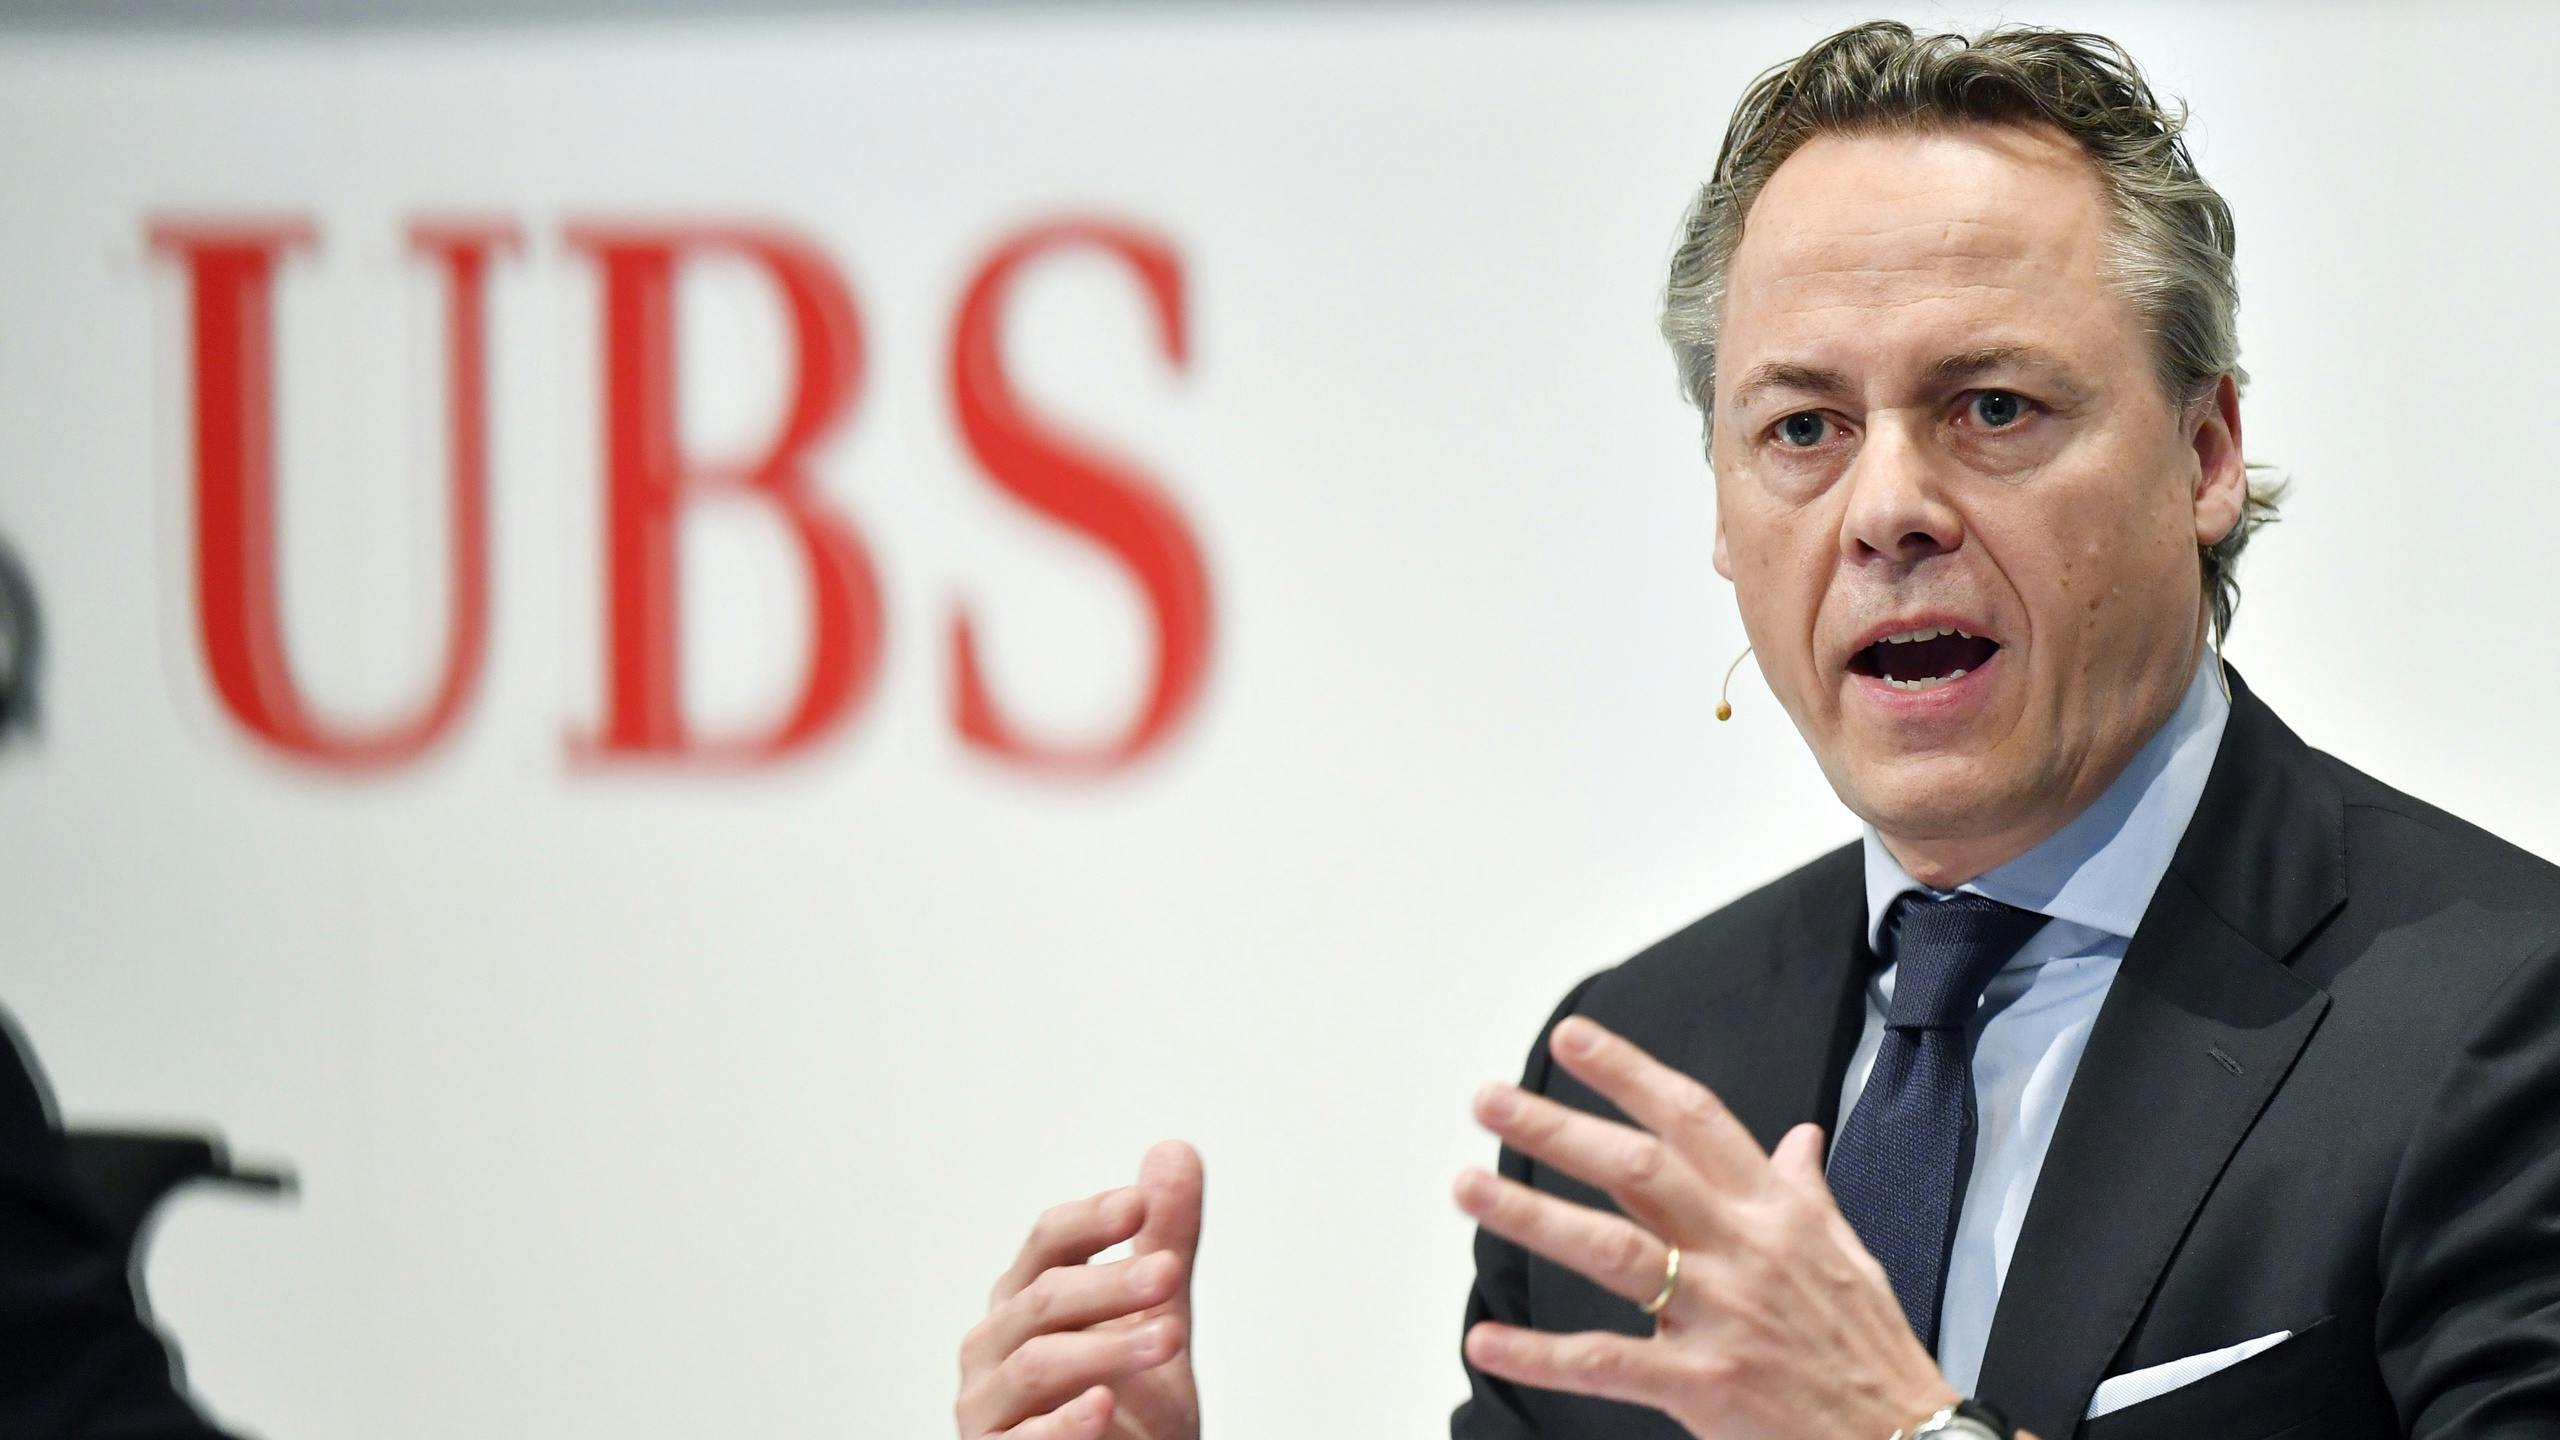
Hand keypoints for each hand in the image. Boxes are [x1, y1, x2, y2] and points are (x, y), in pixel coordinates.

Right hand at [956, 1141, 1203, 1439]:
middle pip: (1045, 1297)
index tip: (1139, 1204)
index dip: (1091, 1221)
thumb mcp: (1155, 1320)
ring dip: (1106, 1349)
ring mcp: (988, 1404)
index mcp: (1028, 1299)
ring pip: (1037, 1363)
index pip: (1049, 1243)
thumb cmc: (1128, 1410)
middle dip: (1111, 1285)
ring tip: (1170, 1338)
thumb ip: (1163, 1243)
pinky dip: (1064, 1423)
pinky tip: (1103, 1406)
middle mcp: (996, 1344)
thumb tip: (1174, 1152)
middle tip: (1169, 1274)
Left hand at [1455, 1016, 1962, 1439]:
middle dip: (1558, 1129)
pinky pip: (1606, 1363)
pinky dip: (1541, 1355)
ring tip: (1468, 1188)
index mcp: (1774, 1211)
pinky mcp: (1704, 1385)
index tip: (1572, 1037)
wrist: (1904, 1439)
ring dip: (1533, 1216)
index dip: (1629, 1073)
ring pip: (1613, 1252)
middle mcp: (1743, 1250)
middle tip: (1489, 1100)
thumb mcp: (1847, 1251)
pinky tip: (1486, 1339)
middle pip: (1639, 1171)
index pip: (1693, 1119)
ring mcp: (1722, 1315)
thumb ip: (1803, 1190)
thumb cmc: (1868, 1346)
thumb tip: (1799, 1138)